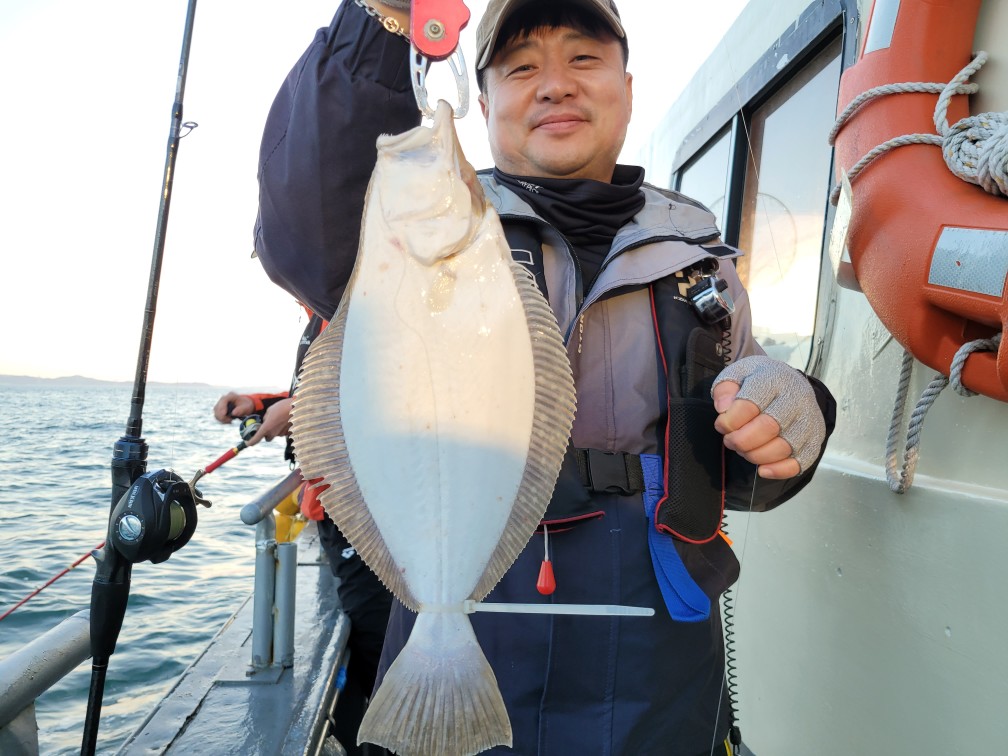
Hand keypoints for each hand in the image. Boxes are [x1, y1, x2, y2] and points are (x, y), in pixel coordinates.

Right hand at [213, 392, 253, 422]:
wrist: (244, 405)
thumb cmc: (246, 405)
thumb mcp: (247, 407)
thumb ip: (241, 409)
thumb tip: (233, 413)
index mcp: (231, 395)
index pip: (223, 400)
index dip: (222, 407)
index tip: (224, 414)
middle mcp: (223, 399)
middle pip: (217, 407)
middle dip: (222, 416)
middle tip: (230, 421)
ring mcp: (220, 404)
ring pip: (216, 412)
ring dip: (222, 419)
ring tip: (230, 420)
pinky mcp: (219, 410)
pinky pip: (217, 416)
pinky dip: (221, 420)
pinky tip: (228, 421)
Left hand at [245, 398, 292, 445]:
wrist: (299, 407)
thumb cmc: (283, 406)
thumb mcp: (270, 410)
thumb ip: (266, 417)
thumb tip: (265, 421)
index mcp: (266, 427)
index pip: (256, 439)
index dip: (251, 442)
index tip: (248, 443)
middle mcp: (273, 433)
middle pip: (267, 437)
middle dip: (266, 433)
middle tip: (268, 425)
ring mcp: (281, 434)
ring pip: (276, 434)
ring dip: (275, 429)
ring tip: (280, 419)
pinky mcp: (288, 433)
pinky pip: (283, 432)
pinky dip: (283, 428)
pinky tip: (285, 420)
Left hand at [711, 356, 825, 478]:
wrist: (789, 384)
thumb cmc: (758, 382)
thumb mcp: (736, 375)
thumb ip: (724, 389)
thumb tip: (724, 409)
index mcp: (773, 379)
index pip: (750, 404)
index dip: (729, 421)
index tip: (722, 425)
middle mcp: (796, 398)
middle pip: (768, 427)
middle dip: (741, 441)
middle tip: (730, 441)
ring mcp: (809, 420)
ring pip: (783, 447)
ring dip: (756, 456)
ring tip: (744, 450)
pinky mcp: (815, 439)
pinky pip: (800, 462)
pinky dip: (779, 470)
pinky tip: (762, 469)